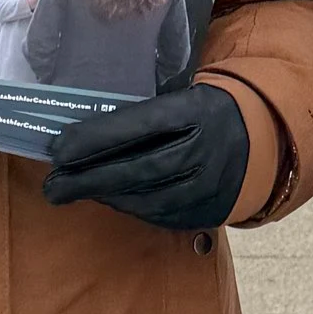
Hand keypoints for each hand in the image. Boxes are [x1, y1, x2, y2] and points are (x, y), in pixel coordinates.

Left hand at [43, 82, 249, 230]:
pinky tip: (109, 199)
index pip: (139, 126)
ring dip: (105, 196)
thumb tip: (78, 134)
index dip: (95, 139)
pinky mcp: (210, 211)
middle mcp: (205, 151)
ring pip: (148, 198)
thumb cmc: (201, 113)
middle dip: (89, 179)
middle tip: (52, 185)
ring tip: (72, 191)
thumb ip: (139, 115)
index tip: (58, 149)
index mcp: (195, 112)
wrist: (260, 138)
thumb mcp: (178, 98)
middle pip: (140, 169)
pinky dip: (130, 208)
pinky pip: (162, 215)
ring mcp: (210, 186)